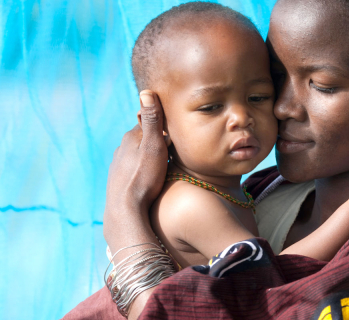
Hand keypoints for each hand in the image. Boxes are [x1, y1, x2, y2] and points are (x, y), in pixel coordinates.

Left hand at [104, 90, 167, 252]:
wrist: (125, 211)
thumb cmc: (143, 178)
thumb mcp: (153, 146)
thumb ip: (152, 120)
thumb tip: (146, 92)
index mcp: (131, 137)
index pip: (150, 123)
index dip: (164, 126)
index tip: (176, 132)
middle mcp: (122, 148)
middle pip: (144, 139)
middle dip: (158, 142)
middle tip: (174, 151)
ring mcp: (118, 165)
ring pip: (138, 155)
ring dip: (150, 157)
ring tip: (164, 166)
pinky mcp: (118, 180)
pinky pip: (134, 169)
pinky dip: (144, 170)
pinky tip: (151, 180)